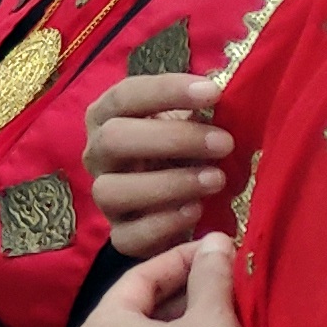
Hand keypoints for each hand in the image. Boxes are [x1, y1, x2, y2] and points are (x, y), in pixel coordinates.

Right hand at [87, 71, 231, 260]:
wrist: (179, 200)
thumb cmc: (185, 150)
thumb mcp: (189, 123)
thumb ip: (199, 110)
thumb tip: (228, 95)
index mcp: (108, 117)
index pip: (124, 96)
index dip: (166, 91)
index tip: (213, 92)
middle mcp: (98, 155)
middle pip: (113, 139)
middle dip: (173, 139)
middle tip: (223, 143)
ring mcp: (104, 196)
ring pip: (112, 190)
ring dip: (168, 184)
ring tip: (215, 180)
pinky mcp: (119, 234)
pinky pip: (128, 235)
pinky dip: (164, 224)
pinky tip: (196, 211)